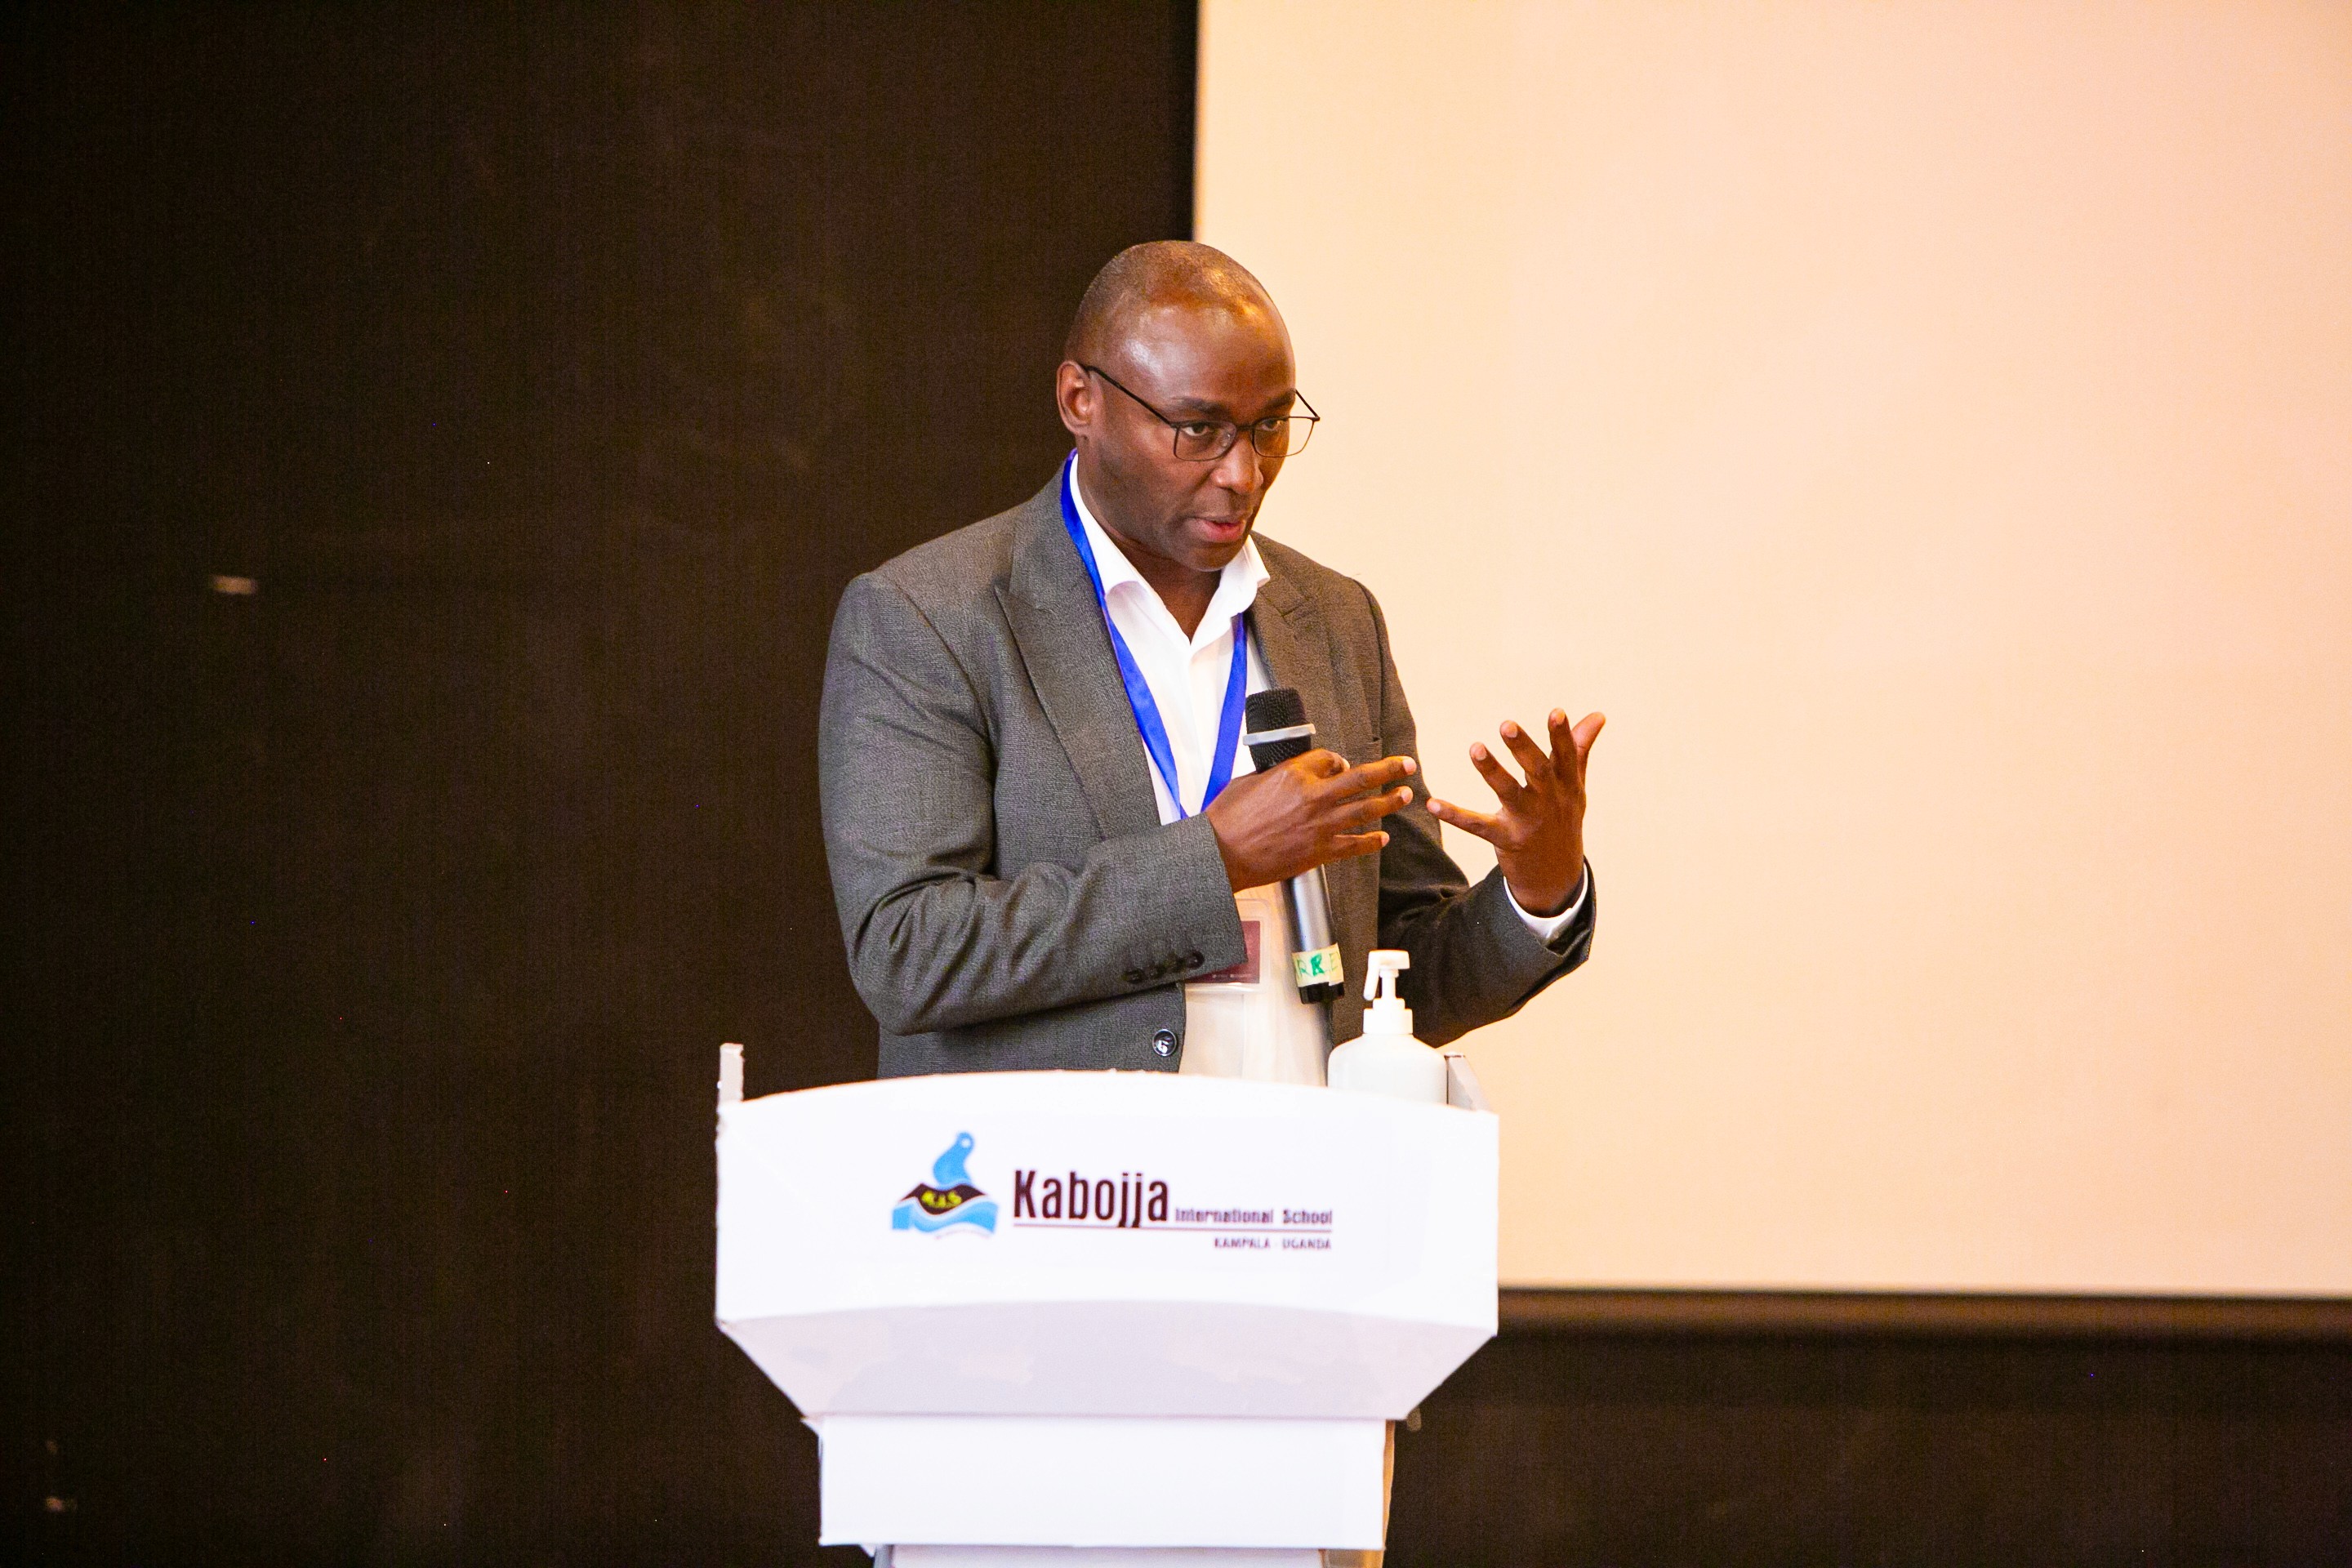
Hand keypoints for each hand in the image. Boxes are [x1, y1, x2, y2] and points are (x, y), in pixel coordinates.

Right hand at [1205, 750, 1417, 891]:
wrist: (1222, 855)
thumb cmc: (1228, 818)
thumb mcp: (1249, 781)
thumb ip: (1276, 775)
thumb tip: (1290, 774)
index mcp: (1293, 774)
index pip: (1330, 759)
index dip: (1339, 760)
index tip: (1342, 764)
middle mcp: (1313, 796)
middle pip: (1361, 778)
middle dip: (1389, 769)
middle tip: (1407, 765)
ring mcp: (1320, 825)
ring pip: (1365, 809)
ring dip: (1389, 801)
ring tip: (1406, 795)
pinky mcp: (1320, 852)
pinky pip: (1354, 845)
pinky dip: (1371, 841)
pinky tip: (1382, 839)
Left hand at [1426, 709, 1603, 916]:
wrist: (1556, 875)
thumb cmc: (1562, 819)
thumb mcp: (1575, 787)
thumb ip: (1579, 749)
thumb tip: (1597, 714)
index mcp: (1566, 785)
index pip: (1566, 756)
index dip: (1562, 735)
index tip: (1557, 711)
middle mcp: (1549, 801)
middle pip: (1537, 771)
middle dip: (1522, 748)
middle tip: (1506, 724)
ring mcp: (1528, 821)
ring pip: (1508, 793)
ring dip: (1491, 771)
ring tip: (1475, 748)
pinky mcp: (1505, 839)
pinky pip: (1477, 826)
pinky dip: (1455, 815)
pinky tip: (1433, 804)